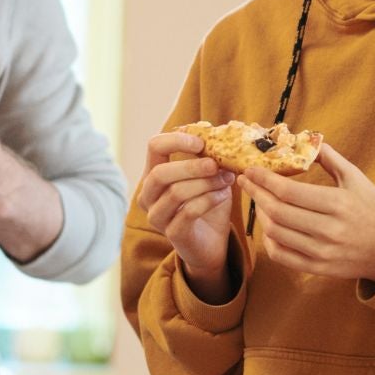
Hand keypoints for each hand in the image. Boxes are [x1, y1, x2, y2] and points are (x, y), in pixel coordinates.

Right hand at [136, 131, 235, 291]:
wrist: (212, 244)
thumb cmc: (208, 205)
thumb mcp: (210, 176)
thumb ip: (211, 156)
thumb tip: (225, 131)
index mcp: (154, 174)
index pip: (154, 147)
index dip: (176, 140)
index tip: (201, 142)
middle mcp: (148, 195)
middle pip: (159, 173)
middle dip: (191, 166)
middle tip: (216, 164)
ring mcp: (157, 216)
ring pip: (175, 193)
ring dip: (205, 183)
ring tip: (226, 180)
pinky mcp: (172, 233)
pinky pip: (188, 212)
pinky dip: (209, 200)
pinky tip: (223, 196)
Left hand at [239, 144, 374, 283]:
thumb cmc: (373, 208)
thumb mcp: (356, 179)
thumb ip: (330, 159)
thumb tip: (306, 139)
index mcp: (338, 204)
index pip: (289, 192)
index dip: (264, 180)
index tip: (250, 170)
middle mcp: (329, 230)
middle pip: (277, 212)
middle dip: (255, 194)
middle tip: (246, 182)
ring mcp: (322, 252)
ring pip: (276, 234)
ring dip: (260, 215)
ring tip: (258, 201)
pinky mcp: (318, 268)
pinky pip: (282, 256)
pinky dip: (269, 241)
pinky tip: (269, 227)